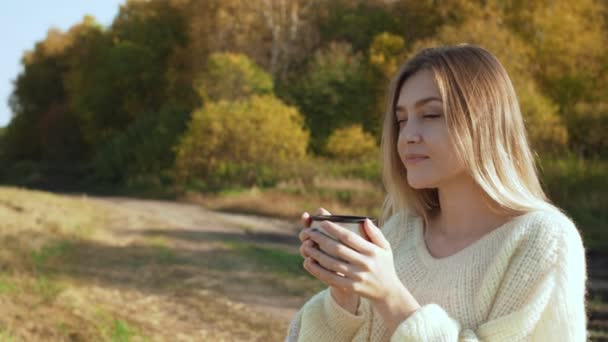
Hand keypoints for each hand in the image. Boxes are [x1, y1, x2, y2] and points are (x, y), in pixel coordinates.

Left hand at [301, 218, 419, 325]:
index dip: (335, 229)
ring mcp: (357, 277)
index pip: (350, 238)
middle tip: (309, 231)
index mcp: (372, 251)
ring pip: (332, 264)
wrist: (387, 292)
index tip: (323, 222)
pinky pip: (331, 278)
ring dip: (316, 254)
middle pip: (338, 249)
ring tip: (306, 245)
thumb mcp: (385, 248)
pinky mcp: (351, 287)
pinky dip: (318, 270)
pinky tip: (309, 262)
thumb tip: (364, 220)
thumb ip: (375, 233)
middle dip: (321, 239)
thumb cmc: (384, 265)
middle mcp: (365, 263)